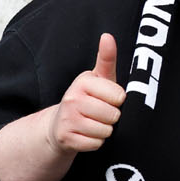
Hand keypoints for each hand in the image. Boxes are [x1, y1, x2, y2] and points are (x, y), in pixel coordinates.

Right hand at [47, 33, 125, 153]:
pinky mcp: (65, 138)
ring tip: (93, 123)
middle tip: (100, 113)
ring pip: (106, 131)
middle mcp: (71, 98)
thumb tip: (107, 36)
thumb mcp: (99, 78)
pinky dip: (95, 142)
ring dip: (104, 130)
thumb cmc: (88, 99)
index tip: (107, 98)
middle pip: (113, 115)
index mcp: (83, 81)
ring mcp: (67, 119)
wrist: (60, 124)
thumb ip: (107, 59)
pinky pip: (96, 144)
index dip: (118, 101)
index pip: (119, 96)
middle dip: (112, 117)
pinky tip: (86, 134)